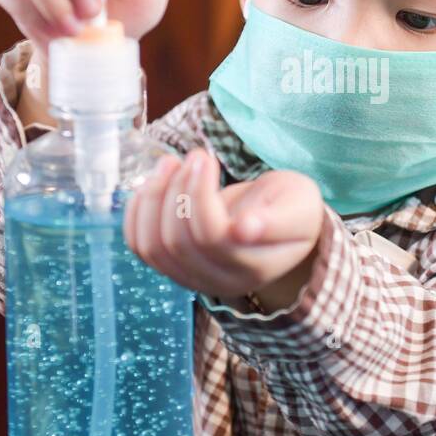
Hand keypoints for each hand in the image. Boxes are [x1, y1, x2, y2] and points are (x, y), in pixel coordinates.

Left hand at [124, 148, 325, 304]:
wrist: (281, 226)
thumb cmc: (292, 209)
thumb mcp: (299, 208)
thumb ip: (277, 220)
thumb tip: (244, 230)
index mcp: (253, 267)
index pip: (211, 236)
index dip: (199, 195)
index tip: (207, 156)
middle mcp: (218, 280)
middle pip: (177, 242)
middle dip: (177, 189)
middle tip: (194, 154)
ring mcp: (191, 277)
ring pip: (153, 247)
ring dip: (153, 198)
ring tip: (170, 162)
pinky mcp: (172, 265)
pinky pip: (140, 247)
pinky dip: (137, 213)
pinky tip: (151, 184)